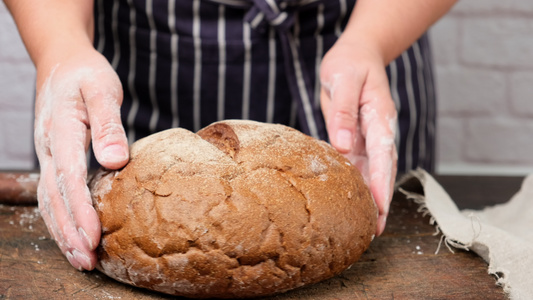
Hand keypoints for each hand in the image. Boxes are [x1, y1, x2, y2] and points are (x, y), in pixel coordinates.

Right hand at [34, 48, 128, 269]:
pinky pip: (53, 194)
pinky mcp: (55, 159)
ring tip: (81, 260)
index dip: (80, 210)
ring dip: (63, 232)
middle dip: (70, 232)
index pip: (69, 178)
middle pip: (54, 198)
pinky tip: (74, 235)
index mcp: (60, 131)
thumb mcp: (102, 90)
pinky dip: (61, 218)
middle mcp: (49, 149)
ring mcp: (48, 155)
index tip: (94, 237)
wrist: (63, 64)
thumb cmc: (87, 75)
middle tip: (88, 262)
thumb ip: (108, 125)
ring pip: (49, 201)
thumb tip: (117, 161)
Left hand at [320, 39, 397, 235]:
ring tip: (368, 226)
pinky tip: (352, 203)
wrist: (356, 56)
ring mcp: (368, 137)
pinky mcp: (356, 139)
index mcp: (380, 117)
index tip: (379, 205)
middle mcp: (378, 132)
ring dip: (370, 198)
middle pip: (382, 170)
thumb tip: (343, 147)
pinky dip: (356, 185)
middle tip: (377, 229)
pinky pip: (357, 165)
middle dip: (381, 199)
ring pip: (371, 172)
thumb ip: (343, 112)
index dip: (380, 181)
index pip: (383, 154)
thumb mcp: (343, 81)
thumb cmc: (350, 64)